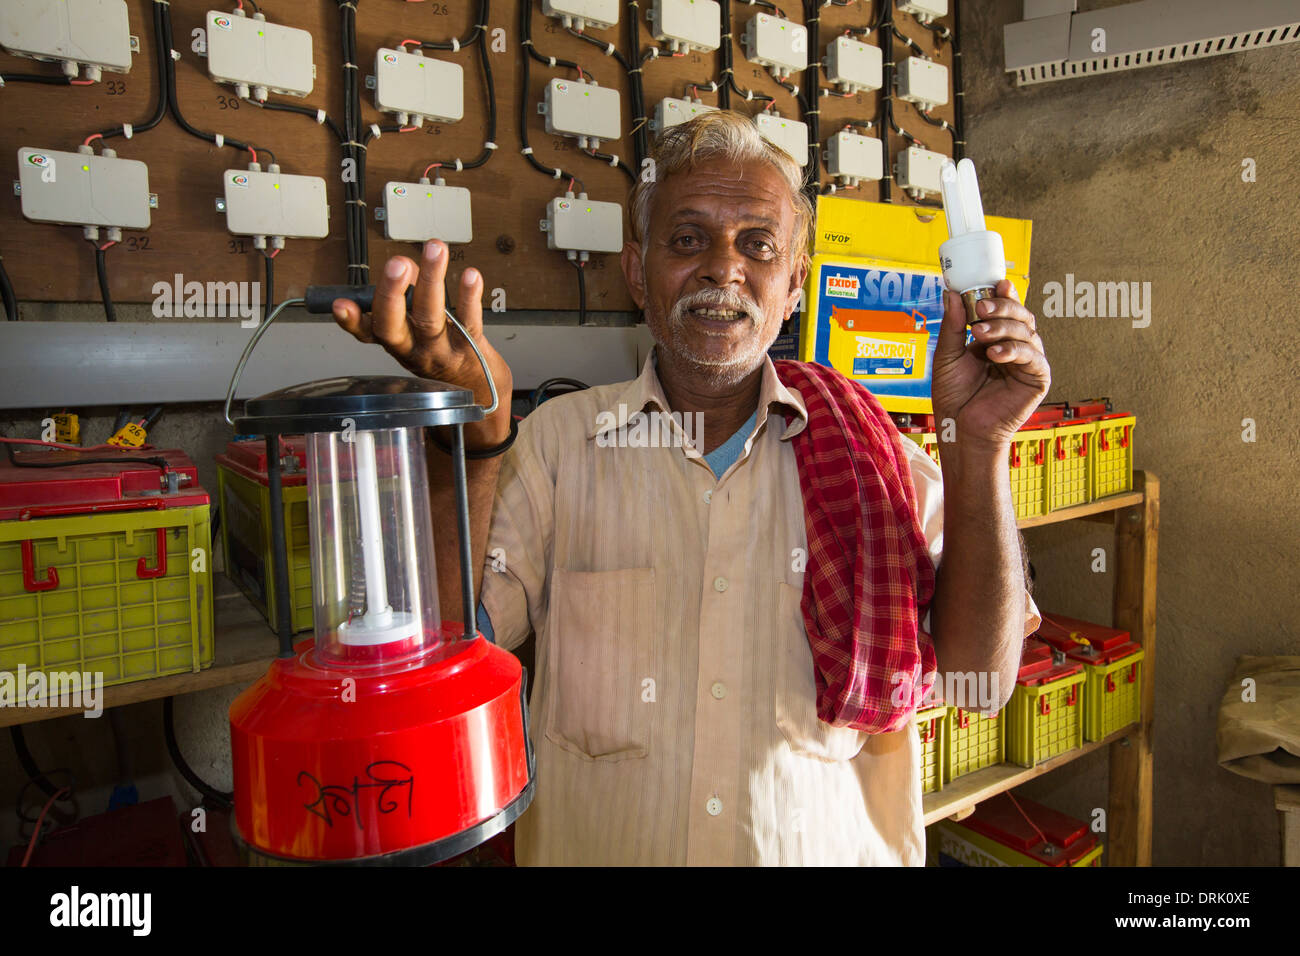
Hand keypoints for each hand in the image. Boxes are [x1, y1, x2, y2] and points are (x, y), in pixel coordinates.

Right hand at [332, 239, 512, 447]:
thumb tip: (406, 263)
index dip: (350, 320)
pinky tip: (470, 276)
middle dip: (392, 292)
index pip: (365, 332)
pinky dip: (469, 297)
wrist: (476, 387)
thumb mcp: (415, 324)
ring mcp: (439, 351)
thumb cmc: (441, 349)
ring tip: (434, 250)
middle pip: (393, 326)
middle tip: (397, 265)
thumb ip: (409, 290)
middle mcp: (412, 349)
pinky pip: (469, 322)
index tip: (341, 305)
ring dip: (431, 279)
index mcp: (394, 341)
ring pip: (430, 318)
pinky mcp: (469, 349)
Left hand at [931, 278, 1049, 451]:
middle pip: (1020, 316)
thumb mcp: (947, 355)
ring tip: (979, 334)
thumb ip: (953, 326)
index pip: (1007, 310)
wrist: (959, 428)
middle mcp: (1015, 347)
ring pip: (1027, 332)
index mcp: (997, 339)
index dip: (1004, 295)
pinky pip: (1033, 357)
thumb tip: (952, 294)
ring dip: (1003, 328)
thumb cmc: (954, 396)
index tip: (995, 284)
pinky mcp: (1038, 379)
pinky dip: (1014, 350)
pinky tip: (994, 354)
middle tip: (981, 308)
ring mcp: (1028, 362)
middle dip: (1002, 308)